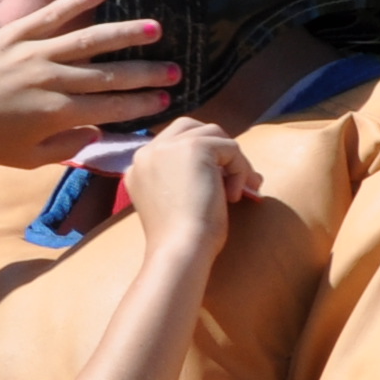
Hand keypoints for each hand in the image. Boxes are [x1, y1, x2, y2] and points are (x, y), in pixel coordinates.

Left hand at [0, 0, 180, 170]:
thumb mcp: (28, 159)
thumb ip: (67, 145)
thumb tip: (100, 131)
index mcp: (55, 114)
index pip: (110, 108)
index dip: (141, 104)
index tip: (165, 99)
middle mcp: (50, 80)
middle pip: (108, 75)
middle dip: (145, 73)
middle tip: (175, 69)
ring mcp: (33, 53)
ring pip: (88, 40)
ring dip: (124, 34)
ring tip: (154, 29)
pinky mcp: (14, 34)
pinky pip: (51, 15)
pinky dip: (76, 2)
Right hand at [124, 120, 258, 250]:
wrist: (180, 251)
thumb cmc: (182, 240)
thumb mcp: (174, 201)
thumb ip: (184, 177)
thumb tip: (225, 164)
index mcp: (138, 167)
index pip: (173, 144)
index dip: (202, 160)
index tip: (219, 186)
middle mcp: (147, 152)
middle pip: (191, 128)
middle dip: (217, 149)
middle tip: (236, 179)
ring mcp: (167, 147)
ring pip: (214, 135)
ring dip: (233, 162)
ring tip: (240, 191)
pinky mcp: (193, 147)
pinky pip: (230, 148)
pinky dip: (241, 170)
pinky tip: (234, 197)